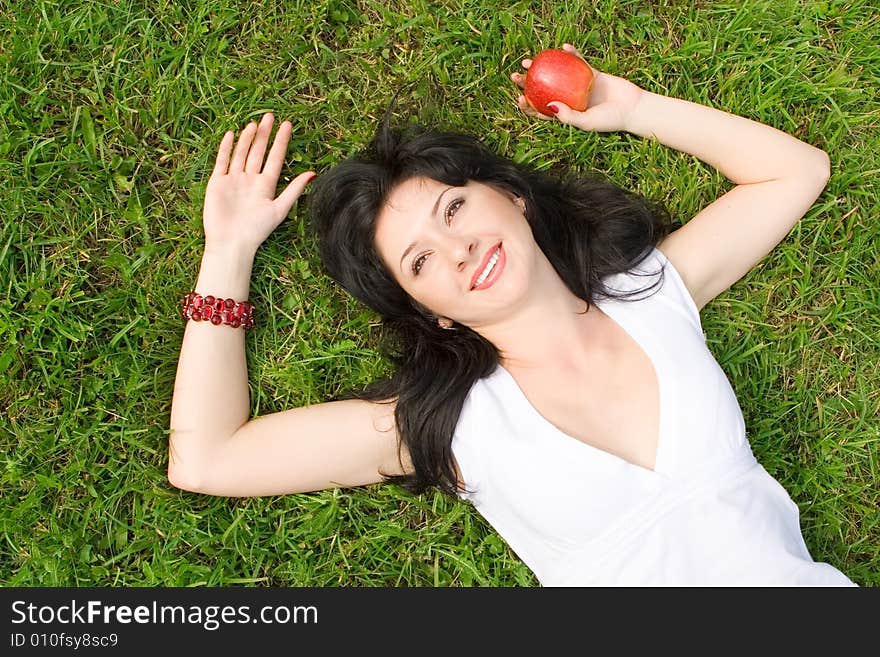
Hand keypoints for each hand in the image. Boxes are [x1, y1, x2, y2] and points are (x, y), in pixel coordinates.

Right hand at [203, 113, 314, 256]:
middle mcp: (251, 180)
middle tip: (270, 115)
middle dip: (265, 135)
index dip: (281, 142)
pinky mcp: (218, 182)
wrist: (231, 242)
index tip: (287, 125)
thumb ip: (294, 190)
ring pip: (242, 153)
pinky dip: (226, 148)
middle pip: (259, 152)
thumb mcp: (279, 209)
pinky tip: (231, 135)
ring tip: (255, 123)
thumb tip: (312, 173)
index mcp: (266, 186)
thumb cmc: (257, 230)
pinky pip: (222, 161)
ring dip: (248, 139)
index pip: (275, 158)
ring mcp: (234, 180)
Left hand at [511, 44, 645, 132]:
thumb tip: (549, 106)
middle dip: (527, 84)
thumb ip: (569, 117)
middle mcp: (568, 100)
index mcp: (565, 114)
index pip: (541, 111)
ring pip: (556, 75)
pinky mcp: (591, 74)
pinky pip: (578, 62)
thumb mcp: (587, 122)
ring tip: (528, 61)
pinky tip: (563, 48)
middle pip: (543, 91)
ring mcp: (578, 86)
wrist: (633, 108)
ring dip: (541, 68)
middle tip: (515, 77)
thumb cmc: (610, 120)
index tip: (520, 99)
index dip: (528, 106)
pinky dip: (571, 55)